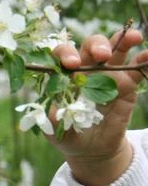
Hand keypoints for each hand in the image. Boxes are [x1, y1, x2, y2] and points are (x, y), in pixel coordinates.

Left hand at [49, 29, 147, 185]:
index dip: (66, 54)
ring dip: (124, 40)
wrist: (94, 148)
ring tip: (134, 37)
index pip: (62, 57)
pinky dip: (144, 59)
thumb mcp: (57, 131)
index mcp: (64, 77)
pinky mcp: (126, 84)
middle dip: (96, 46)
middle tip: (101, 55)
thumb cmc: (70, 135)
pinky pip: (136, 69)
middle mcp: (86, 70)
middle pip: (90, 47)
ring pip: (115, 50)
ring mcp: (108, 75)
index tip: (72, 63)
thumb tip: (48, 109)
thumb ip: (52, 119)